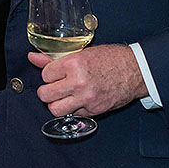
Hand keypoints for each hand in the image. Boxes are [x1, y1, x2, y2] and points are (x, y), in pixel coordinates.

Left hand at [28, 44, 147, 116]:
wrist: (135, 71)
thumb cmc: (110, 59)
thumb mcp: (81, 53)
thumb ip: (54, 58)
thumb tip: (32, 57)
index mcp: (74, 64)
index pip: (45, 75)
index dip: (49, 74)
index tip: (55, 73)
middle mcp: (78, 82)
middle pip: (45, 95)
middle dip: (47, 91)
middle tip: (54, 86)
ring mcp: (86, 99)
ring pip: (55, 109)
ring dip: (56, 103)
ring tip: (63, 96)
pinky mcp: (93, 111)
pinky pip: (72, 114)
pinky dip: (73, 109)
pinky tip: (79, 100)